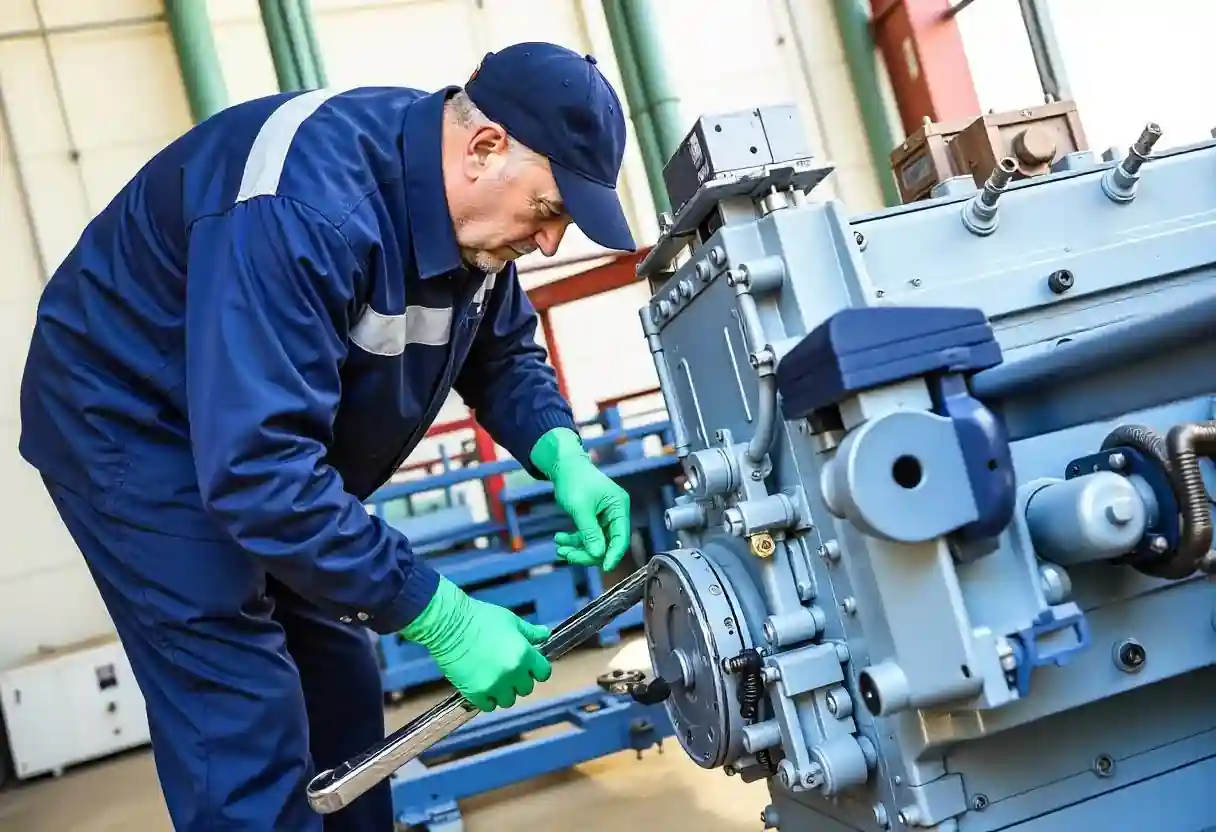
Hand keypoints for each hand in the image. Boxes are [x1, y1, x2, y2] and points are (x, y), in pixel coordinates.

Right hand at [400, 577, 551, 711]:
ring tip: (493, 678)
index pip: (543, 673)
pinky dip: (487, 698)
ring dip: (504, 691)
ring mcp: (494, 686)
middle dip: (519, 679)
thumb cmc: (482, 618)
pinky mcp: (475, 694)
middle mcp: (513, 673)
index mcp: (524, 654)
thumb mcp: (511, 620)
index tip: (529, 665)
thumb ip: (530, 632)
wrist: (449, 625)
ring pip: (508, 700)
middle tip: (507, 668)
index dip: (537, 669)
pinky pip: (489, 706)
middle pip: (526, 688)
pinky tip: (481, 685)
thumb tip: (546, 635)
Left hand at [530, 427, 630, 570]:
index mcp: (619, 508)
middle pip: (606, 543)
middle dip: (587, 552)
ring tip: (559, 548)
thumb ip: (590, 533)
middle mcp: (615, 514)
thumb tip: (598, 555)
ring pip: (594, 543)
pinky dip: (573, 540)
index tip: (604, 568)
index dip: (613, 555)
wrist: (563, 466)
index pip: (621, 538)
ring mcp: (604, 517)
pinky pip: (586, 536)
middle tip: (567, 556)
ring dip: (577, 548)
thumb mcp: (580, 509)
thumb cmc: (574, 481)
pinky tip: (559, 540)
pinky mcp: (593, 519)